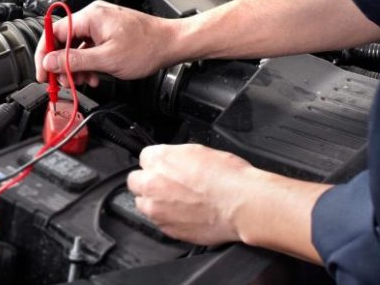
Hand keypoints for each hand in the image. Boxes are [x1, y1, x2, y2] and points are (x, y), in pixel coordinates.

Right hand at [35, 0, 180, 83]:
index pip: (54, 32)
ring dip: (75, 66)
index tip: (42, 72)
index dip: (44, 54)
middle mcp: (93, 16)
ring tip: (82, 81)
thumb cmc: (147, 47)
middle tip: (61, 82)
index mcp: (90, 17)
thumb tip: (49, 62)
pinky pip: (89, 46)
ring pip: (76, 46)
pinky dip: (88, 62)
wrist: (172, 44)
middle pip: (64, 40)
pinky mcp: (108, 31)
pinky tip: (93, 75)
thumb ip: (74, 61)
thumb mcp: (106, 60)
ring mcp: (101, 23)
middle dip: (61, 64)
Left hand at [127, 144, 253, 245]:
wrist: (243, 205)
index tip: (166, 168)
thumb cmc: (229, 178)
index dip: (158, 164)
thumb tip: (172, 162)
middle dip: (149, 182)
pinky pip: (159, 222)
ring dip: (155, 202)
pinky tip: (186, 214)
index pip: (144, 158)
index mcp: (159, 159)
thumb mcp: (199, 151)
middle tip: (168, 185)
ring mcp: (157, 209)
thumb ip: (175, 157)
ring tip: (178, 202)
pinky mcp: (167, 228)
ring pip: (143, 204)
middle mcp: (152, 183)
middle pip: (136, 181)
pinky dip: (168, 218)